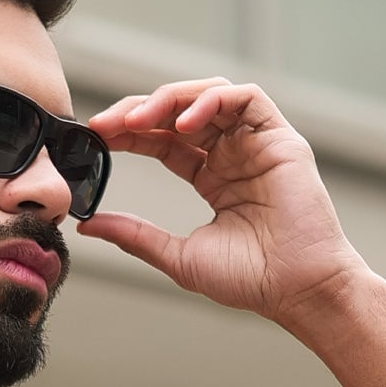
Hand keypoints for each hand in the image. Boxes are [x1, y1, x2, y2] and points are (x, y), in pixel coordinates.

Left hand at [79, 79, 367, 330]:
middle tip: (106, 124)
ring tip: (137, 120)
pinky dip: (212, 101)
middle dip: (140, 111)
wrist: (297, 290)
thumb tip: (88, 225)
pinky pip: (245, 98)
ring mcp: (256, 142)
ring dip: (169, 100)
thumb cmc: (250, 279)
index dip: (130, 133)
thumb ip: (136, 236)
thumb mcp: (178, 255)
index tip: (97, 137)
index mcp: (212, 177)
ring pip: (209, 96)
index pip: (164, 140)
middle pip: (180, 112)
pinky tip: (185, 123)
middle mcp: (233, 154)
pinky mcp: (280, 137)